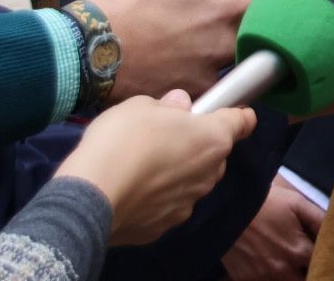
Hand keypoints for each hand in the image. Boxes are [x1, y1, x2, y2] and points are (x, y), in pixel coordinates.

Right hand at [56, 89, 253, 245]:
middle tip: (167, 136)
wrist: (91, 196)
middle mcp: (208, 173)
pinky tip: (133, 190)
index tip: (235, 112)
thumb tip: (181, 107)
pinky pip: (168, 205)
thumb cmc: (122, 140)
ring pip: (192, 182)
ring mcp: (188, 204)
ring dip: (178, 173)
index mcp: (212, 138)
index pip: (242, 122)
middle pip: (214, 154)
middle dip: (198, 145)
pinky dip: (157, 198)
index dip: (240, 115)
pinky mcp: (164, 227)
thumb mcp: (141, 105)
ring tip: (143, 165)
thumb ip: (168, 106)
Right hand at [85, 0, 255, 98]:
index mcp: (226, 9)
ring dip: (231, 52)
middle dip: (258, 25)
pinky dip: (206, 77)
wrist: (83, 54)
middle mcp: (226, 47)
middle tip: (237, 17)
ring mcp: (210, 78)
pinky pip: (212, 88)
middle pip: (263, 37)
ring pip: (237, 64)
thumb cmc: (123, 2)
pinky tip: (186, 68)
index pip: (275, 1)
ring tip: (204, 44)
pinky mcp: (189, 99)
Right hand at [222, 175, 323, 279]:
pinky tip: (267, 264)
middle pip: (305, 280)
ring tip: (285, 259)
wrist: (227, 206)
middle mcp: (282, 270)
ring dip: (289, 275)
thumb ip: (319, 219)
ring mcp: (262, 277)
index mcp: (299, 252)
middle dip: (307, 271)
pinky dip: (268, 277)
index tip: (320, 252)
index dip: (324, 259)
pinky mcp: (245, 279)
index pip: (322, 265)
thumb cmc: (265, 202)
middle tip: (305, 260)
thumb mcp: (297, 203)